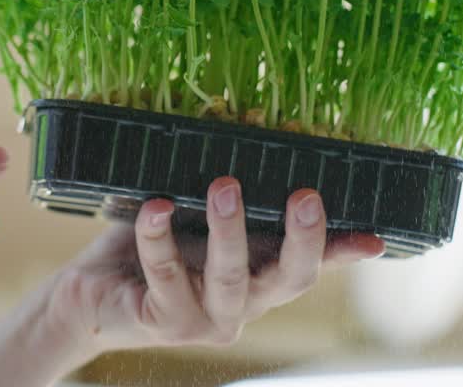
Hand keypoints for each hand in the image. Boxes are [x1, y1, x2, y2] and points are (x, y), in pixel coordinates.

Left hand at [48, 177, 385, 353]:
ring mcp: (205, 320)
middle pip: (288, 280)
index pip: (309, 265)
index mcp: (257, 278)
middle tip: (305, 195)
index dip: (341, 252)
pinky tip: (155, 207)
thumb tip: (255, 140)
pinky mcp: (163, 322)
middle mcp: (242, 305)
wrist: (88, 296)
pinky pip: (166, 276)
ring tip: (224, 185)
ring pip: (230, 278)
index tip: (374, 237)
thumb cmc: (148, 249)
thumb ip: (229, 200)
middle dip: (302, 239)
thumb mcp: (194, 222)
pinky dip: (159, 237)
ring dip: (229, 230)